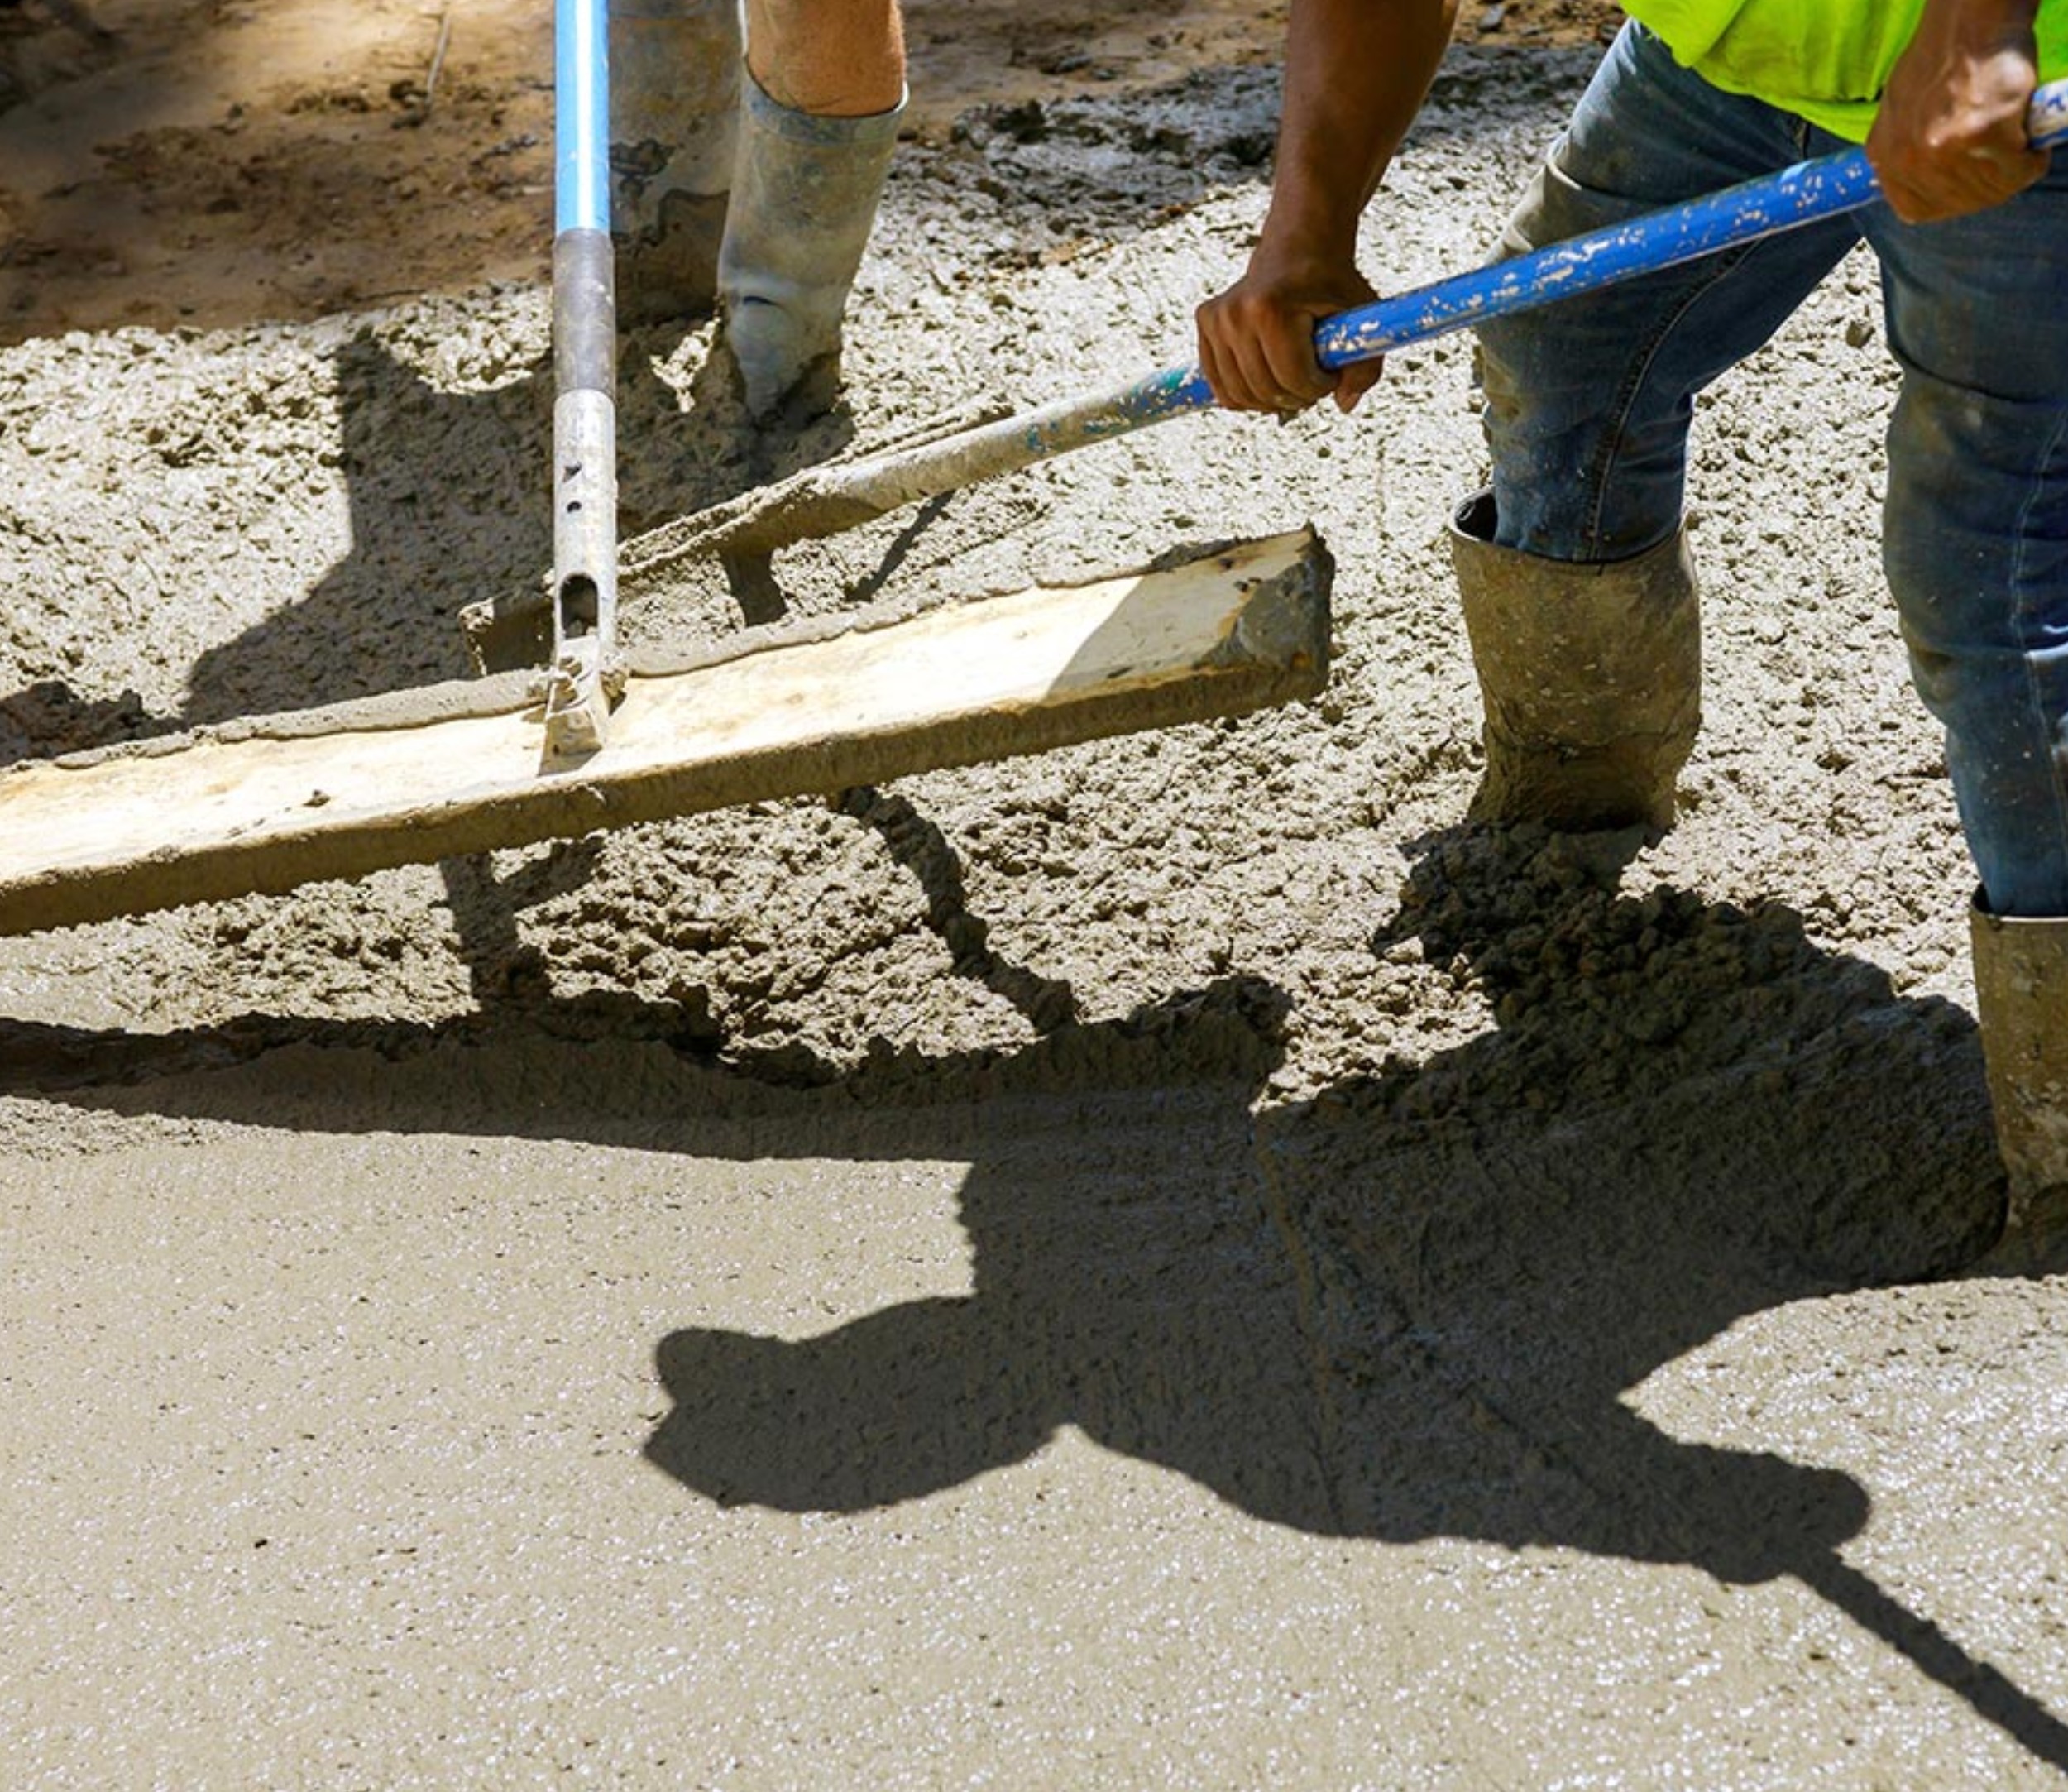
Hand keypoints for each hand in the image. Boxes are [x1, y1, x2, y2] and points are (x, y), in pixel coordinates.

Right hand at [1195, 240, 1384, 415]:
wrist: (1297, 248)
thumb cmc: (1330, 283)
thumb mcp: (1360, 318)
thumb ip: (1364, 366)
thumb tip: (1344, 405)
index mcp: (1271, 308)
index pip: (1292, 378)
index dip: (1318, 387)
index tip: (1330, 374)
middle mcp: (1236, 313)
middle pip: (1265, 390)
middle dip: (1296, 396)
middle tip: (1312, 380)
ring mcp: (1216, 318)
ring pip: (1240, 396)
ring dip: (1271, 399)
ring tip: (1291, 378)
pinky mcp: (1205, 323)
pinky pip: (1221, 387)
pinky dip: (1245, 396)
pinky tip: (1267, 381)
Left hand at [1868, 1, 2047, 221]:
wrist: (1970, 22)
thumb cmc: (1944, 57)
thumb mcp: (1904, 111)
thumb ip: (1908, 148)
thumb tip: (1924, 178)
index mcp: (1884, 155)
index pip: (1915, 210)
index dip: (1950, 199)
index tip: (1971, 183)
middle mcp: (1907, 160)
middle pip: (1959, 203)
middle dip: (1987, 184)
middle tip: (2004, 158)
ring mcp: (1942, 152)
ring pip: (1990, 191)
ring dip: (2010, 170)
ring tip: (2014, 140)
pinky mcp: (1981, 136)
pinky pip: (2018, 170)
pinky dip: (2031, 157)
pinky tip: (2027, 134)